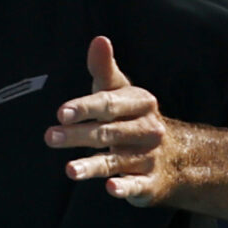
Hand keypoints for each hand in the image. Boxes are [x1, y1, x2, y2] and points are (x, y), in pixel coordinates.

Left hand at [45, 35, 188, 205]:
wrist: (178, 157)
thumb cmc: (134, 118)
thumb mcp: (121, 92)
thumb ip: (105, 69)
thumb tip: (99, 39)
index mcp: (140, 104)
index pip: (110, 104)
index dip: (86, 107)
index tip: (62, 112)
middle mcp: (146, 129)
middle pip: (108, 132)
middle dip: (79, 135)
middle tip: (50, 136)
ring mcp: (148, 157)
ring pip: (116, 161)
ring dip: (92, 165)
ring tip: (70, 170)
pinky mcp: (149, 183)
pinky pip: (136, 186)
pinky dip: (125, 188)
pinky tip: (110, 188)